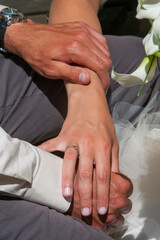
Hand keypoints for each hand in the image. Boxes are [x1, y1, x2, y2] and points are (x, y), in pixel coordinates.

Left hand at [5, 21, 110, 89]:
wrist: (28, 37)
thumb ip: (70, 74)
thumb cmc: (37, 55)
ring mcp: (83, 29)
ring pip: (104, 49)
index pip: (100, 66)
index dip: (104, 80)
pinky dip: (101, 50)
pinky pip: (99, 39)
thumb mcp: (50, 70)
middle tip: (100, 83)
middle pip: (105, 58)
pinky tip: (95, 58)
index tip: (103, 89)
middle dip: (105, 73)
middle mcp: (82, 36)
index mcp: (75, 48)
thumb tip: (88, 79)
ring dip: (103, 62)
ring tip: (97, 73)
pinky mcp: (82, 26)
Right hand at [38, 76, 118, 216]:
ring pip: (69, 162)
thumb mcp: (114, 139)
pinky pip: (51, 145)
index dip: (103, 193)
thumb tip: (115, 179)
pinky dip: (43, 152)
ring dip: (67, 180)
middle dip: (86, 194)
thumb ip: (114, 159)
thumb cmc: (103, 121)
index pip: (104, 175)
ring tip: (66, 197)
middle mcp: (89, 144)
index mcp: (104, 146)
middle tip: (84, 211)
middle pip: (86, 173)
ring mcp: (74, 139)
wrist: (89, 100)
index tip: (102, 208)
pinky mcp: (63, 134)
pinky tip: (38, 161)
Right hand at [67, 170, 132, 230]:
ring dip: (113, 215)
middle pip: (127, 205)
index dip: (122, 188)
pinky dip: (104, 224)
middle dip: (120, 203)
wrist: (62, 193)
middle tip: (111, 200)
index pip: (129, 188)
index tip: (117, 189)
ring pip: (120, 219)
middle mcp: (118, 200)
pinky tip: (97, 217)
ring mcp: (111, 214)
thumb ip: (108, 171)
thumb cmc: (79, 178)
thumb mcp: (96, 168)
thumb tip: (115, 173)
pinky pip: (109, 228)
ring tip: (103, 210)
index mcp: (120, 185)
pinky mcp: (102, 225)